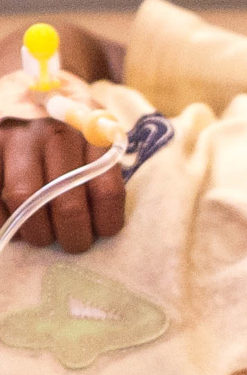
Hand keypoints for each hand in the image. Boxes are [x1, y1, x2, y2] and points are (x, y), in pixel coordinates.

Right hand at [0, 117, 124, 252]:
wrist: (23, 128)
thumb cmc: (67, 159)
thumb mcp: (93, 165)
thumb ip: (101, 188)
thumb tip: (102, 230)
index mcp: (92, 140)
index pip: (107, 191)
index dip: (105, 223)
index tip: (100, 234)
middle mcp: (56, 133)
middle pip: (67, 204)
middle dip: (72, 236)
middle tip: (72, 244)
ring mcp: (17, 136)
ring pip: (25, 199)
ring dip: (37, 231)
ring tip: (42, 236)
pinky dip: (4, 217)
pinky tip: (13, 218)